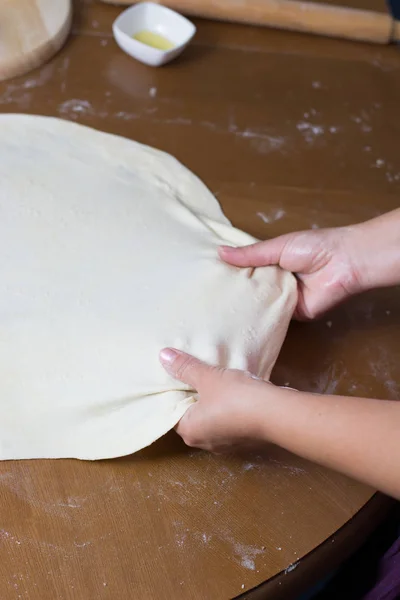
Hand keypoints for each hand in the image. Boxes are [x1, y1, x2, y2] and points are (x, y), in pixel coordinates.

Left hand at [159, 348, 273, 451]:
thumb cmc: (236, 398)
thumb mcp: (208, 377)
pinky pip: (230, 419)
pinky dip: (230, 406)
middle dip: (194, 396)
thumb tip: (163, 356)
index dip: (172, 393)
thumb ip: (186, 367)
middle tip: (193, 373)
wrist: (277, 413)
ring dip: (214, 401)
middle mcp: (204, 442)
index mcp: (189, 431)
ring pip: (213, 417)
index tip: (175, 376)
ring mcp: (226, 443)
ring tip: (214, 378)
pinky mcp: (245, 438)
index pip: (171, 412)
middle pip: (192, 415)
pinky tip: (234, 389)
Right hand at [219, 227, 361, 319]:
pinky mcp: (292, 315)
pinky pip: (272, 318)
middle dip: (234, 293)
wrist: (343, 264)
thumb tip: (220, 252)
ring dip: (245, 307)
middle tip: (206, 298)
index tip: (207, 278)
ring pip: (259, 305)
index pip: (247, 270)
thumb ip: (250, 254)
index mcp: (273, 262)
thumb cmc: (314, 247)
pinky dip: (260, 319)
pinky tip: (238, 322)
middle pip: (251, 290)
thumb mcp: (277, 247)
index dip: (230, 273)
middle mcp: (277, 281)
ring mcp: (284, 300)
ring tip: (215, 311)